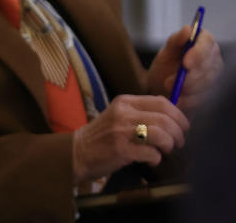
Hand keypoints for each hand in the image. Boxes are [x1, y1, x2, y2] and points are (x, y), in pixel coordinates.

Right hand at [72, 94, 188, 184]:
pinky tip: (150, 160)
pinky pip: (152, 153)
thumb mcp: (119, 115)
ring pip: (162, 134)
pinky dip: (156, 159)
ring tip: (165, 151)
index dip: (179, 115)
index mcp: (125, 102)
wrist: (78, 151)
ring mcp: (121, 131)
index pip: (162, 102)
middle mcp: (123, 113)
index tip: (183, 127)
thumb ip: (142, 112)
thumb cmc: (102, 135)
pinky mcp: (121, 149)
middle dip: (178, 133)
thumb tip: (173, 116)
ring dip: (169, 145)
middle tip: (178, 143)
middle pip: (165, 118)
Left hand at [146, 25, 222, 112]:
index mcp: (204, 42)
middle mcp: (214, 59)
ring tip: (169, 88)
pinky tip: (177, 101)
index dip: (198, 53)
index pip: (208, 42)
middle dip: (190, 76)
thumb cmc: (166, 65)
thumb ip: (175, 41)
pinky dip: (189, 101)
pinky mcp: (211, 93)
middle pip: (209, 66)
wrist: (160, 86)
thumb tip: (187, 29)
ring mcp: (215, 77)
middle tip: (169, 82)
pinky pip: (203, 98)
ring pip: (207, 83)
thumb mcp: (166, 53)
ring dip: (187, 88)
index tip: (185, 64)